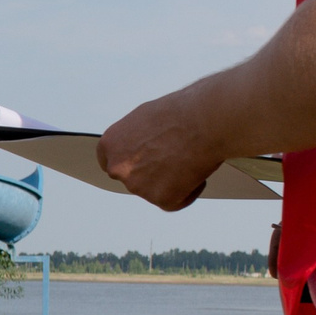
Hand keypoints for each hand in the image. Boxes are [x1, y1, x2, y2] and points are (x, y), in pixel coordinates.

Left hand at [99, 94, 220, 211]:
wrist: (205, 121)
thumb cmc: (181, 112)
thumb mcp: (145, 117)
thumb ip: (135, 137)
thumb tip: (141, 145)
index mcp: (110, 144)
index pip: (112, 163)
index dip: (131, 164)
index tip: (145, 163)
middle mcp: (118, 167)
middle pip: (133, 179)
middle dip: (151, 174)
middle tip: (175, 159)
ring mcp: (137, 186)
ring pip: (154, 190)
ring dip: (171, 181)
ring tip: (189, 158)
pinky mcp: (160, 198)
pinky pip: (175, 202)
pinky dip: (188, 192)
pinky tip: (196, 171)